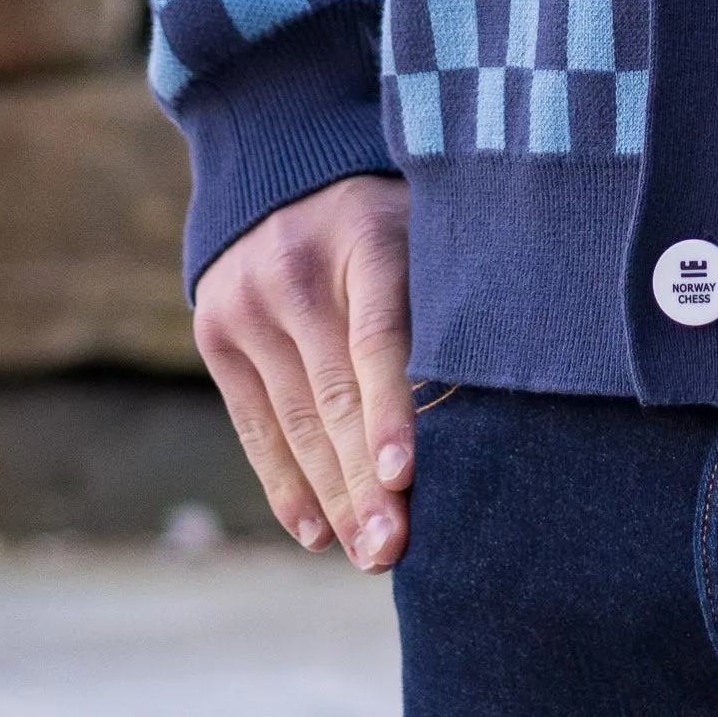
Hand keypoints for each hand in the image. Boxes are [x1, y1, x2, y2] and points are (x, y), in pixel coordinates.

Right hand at [195, 173, 413, 567]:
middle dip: (365, 483)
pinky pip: (255, 425)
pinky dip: (286, 483)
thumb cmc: (388, 214)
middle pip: (334, 395)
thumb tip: (501, 401)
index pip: (378, 336)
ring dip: (333, 498)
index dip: (391, 410)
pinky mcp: (215, 335)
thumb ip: (446, 298)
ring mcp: (246, 304)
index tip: (404, 475)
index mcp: (365, 236)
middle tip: (395, 552)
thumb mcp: (425, 225)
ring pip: (297, 421)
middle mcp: (295, 271)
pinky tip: (316, 532)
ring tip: (369, 555)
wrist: (281, 161)